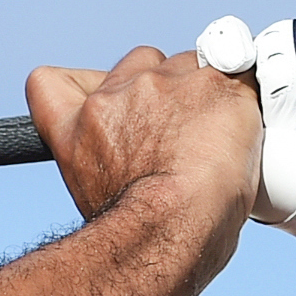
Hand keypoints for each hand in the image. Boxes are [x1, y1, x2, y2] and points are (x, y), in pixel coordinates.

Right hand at [28, 44, 259, 280]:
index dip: (82, 88)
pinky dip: (244, 92)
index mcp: (75, 127)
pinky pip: (237, 68)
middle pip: (138, 65)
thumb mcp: (94, 196)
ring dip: (204, 92)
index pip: (52, 82)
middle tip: (181, 134)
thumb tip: (132, 163)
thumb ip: (106, 159)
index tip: (105, 105)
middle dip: (161, 92)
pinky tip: (244, 125)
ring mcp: (162, 83)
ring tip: (216, 138)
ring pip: (189, 63)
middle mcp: (113, 97)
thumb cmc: (139, 233)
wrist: (168, 228)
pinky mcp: (212, 81)